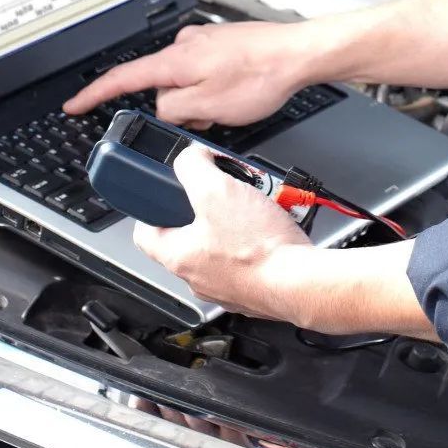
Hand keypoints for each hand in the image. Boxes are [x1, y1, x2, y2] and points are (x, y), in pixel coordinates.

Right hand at [62, 21, 318, 125]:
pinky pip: (204, 76)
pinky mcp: (220, 46)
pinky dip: (215, 91)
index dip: (93, 95)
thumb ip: (173, 111)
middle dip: (180, 110)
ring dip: (202, 102)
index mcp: (174, 60)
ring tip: (233, 103)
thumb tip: (161, 111)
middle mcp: (183, 45)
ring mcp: (202, 43)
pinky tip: (239, 94)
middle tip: (211, 117)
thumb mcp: (208, 107)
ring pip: (186, 85)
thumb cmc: (261, 75)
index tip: (73, 104)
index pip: (121, 79)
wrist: (297, 54)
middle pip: (160, 88)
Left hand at [133, 145, 312, 318]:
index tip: (165, 195)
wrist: (302, 282)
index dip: (153, 209)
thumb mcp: (217, 189)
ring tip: (258, 205)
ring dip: (239, 221)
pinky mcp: (254, 289)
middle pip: (191, 234)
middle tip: (228, 192)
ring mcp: (227, 286)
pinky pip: (250, 258)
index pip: (145, 233)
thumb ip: (193, 166)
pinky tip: (274, 227)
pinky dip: (260, 240)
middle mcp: (198, 277)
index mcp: (178, 256)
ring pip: (223, 245)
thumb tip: (190, 158)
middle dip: (210, 207)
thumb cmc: (259, 249)